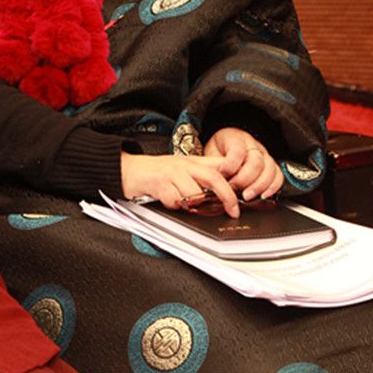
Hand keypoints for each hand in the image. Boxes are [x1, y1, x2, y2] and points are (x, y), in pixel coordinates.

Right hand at [120, 151, 241, 216]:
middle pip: (214, 178)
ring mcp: (173, 173)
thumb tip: (227, 182)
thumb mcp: (183, 167)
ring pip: (195, 193)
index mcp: (193, 162)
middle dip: (227, 196)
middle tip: (233, 210)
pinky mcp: (160, 183)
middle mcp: (185, 165)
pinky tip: (167, 200)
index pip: (220, 168)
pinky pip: (176, 200)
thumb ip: (202, 173)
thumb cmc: (157, 172)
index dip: (234, 181)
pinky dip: (174, 205)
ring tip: (184, 204)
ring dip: (193, 204)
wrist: (130, 170)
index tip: (242, 198)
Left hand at [203, 127, 282, 200]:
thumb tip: (213, 182)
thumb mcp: (210, 152)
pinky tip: (264, 196)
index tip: (222, 175)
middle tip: (233, 190)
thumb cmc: (218, 150)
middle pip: (256, 162)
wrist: (226, 143)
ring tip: (247, 196)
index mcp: (235, 139)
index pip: (237, 151)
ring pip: (270, 169)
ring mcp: (264, 155)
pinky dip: (273, 187)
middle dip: (244, 180)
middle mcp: (253, 145)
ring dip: (259, 186)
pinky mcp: (271, 165)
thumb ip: (213, 164)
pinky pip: (278, 175)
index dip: (230, 165)